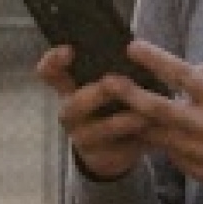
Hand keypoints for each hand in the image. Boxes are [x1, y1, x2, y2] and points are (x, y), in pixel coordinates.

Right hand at [34, 44, 152, 181]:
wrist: (115, 150)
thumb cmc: (113, 106)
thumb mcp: (110, 86)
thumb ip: (115, 69)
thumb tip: (136, 45)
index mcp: (69, 88)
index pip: (49, 73)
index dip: (54, 62)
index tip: (69, 50)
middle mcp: (71, 113)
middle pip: (74, 103)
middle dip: (97, 93)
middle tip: (114, 83)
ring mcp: (82, 137)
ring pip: (100, 129)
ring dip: (123, 120)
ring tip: (145, 115)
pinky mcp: (100, 158)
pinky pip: (118, 150)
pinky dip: (137, 141)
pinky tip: (153, 133)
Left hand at [121, 42, 202, 197]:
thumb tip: (195, 66)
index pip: (182, 74)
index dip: (155, 59)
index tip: (133, 47)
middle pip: (158, 109)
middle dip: (129, 94)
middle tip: (106, 82)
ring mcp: (200, 151)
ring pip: (157, 134)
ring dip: (136, 120)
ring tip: (117, 107)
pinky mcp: (197, 170)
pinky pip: (170, 152)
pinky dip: (160, 140)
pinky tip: (149, 130)